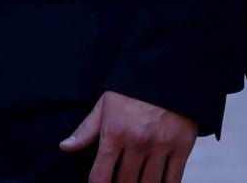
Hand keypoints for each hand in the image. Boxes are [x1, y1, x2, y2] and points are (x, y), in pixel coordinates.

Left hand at [61, 91, 195, 182]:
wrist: (165, 74)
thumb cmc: (130, 92)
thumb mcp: (103, 106)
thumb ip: (86, 130)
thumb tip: (64, 147)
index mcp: (114, 133)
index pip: (101, 174)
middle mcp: (137, 142)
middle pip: (126, 182)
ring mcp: (161, 146)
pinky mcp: (182, 147)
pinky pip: (173, 179)